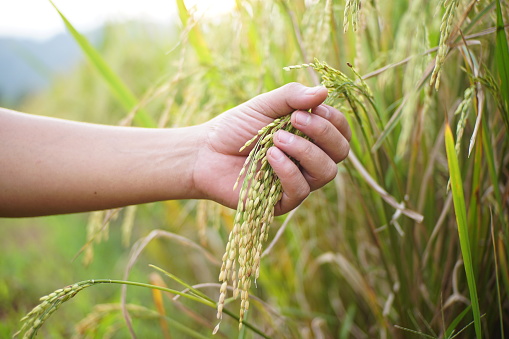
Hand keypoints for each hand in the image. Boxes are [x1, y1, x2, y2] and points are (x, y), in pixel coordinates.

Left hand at [192, 82, 350, 214]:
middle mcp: (309, 161)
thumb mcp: (264, 105)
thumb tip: (324, 91)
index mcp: (310, 138)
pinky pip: (300, 190)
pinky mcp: (282, 201)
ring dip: (306, 152)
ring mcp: (297, 182)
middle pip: (340, 152)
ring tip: (277, 138)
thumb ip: (292, 97)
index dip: (333, 120)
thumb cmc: (235, 128)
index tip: (311, 108)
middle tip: (295, 119)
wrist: (204, 152)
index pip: (341, 132)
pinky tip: (270, 156)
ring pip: (326, 173)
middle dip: (323, 133)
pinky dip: (288, 170)